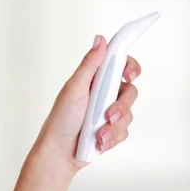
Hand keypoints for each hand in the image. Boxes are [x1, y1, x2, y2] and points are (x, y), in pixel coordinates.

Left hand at [31, 35, 141, 174]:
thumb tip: (100, 39)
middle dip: (121, 105)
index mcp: (93, 79)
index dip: (130, 67)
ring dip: (114, 126)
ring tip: (98, 134)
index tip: (130, 75)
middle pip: (130, 91)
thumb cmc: (61, 118)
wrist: (60, 152)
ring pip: (129, 113)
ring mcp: (108, 112)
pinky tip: (99, 142)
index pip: (119, 64)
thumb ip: (90, 65)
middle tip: (108, 114)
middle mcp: (102, 93)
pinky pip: (125, 131)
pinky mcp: (112, 130)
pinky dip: (112, 137)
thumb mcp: (75, 88)